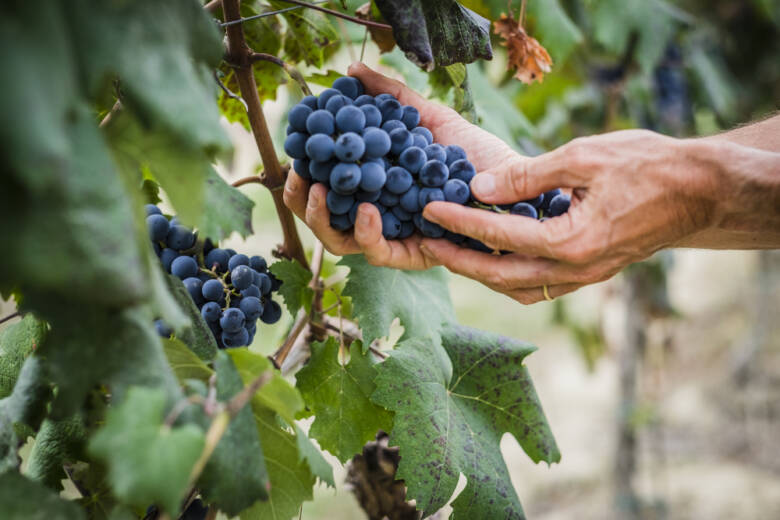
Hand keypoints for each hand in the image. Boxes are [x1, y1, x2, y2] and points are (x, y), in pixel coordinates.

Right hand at [283, 62, 517, 267]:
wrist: (517, 180)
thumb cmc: (475, 153)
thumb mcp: (428, 117)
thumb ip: (390, 97)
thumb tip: (351, 70)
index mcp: (377, 187)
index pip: (329, 188)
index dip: (304, 176)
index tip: (294, 155)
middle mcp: (381, 216)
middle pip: (326, 219)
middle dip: (302, 202)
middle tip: (297, 177)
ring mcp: (395, 238)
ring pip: (342, 242)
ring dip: (322, 219)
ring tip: (317, 191)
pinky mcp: (415, 255)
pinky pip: (379, 254)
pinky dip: (367, 233)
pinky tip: (367, 209)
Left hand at [420, 130, 720, 302]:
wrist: (700, 191)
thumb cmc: (647, 165)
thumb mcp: (583, 157)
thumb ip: (528, 176)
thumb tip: (478, 187)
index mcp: (572, 241)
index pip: (499, 236)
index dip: (459, 222)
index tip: (428, 210)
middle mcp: (575, 270)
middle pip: (500, 276)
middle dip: (458, 261)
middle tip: (425, 244)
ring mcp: (584, 277)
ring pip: (518, 288)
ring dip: (482, 274)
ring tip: (453, 253)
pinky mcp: (590, 274)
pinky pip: (539, 286)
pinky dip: (509, 276)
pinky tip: (494, 259)